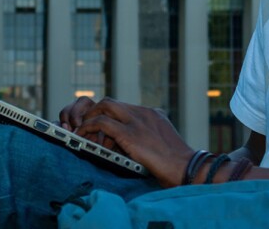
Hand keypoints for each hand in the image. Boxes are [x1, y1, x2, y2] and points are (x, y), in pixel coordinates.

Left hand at [66, 97, 195, 187]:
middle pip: (111, 102)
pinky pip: (102, 123)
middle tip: (87, 126)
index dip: (108, 116)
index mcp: (152, 114)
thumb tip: (131, 146)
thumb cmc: (177, 162)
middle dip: (95, 111)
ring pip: (105, 106)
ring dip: (90, 117)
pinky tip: (82, 136)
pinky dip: (89, 127)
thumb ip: (149, 137)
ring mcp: (137, 121)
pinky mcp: (129, 133)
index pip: (123, 107)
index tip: (100, 129)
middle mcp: (144, 113)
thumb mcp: (163, 142)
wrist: (186, 167)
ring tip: (82, 131)